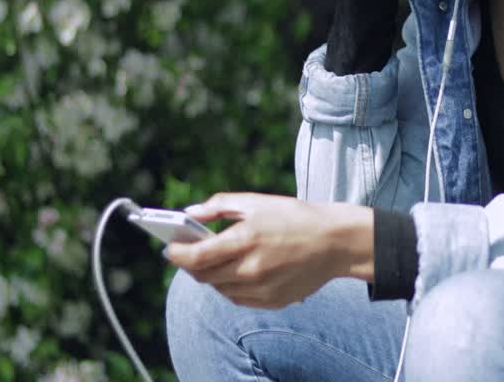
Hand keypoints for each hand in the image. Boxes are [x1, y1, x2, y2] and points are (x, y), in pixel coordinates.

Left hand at [166, 193, 372, 308]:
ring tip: (216, 259)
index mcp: (246, 240)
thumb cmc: (294, 216)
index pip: (196, 258)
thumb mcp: (256, 202)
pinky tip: (237, 270)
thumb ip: (219, 205)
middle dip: (191, 264)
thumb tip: (189, 214)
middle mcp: (251, 269)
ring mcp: (261, 289)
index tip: (169, 247)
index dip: (177, 254)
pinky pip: (237, 298)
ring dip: (211, 275)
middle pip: (203, 276)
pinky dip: (230, 286)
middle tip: (189, 251)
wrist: (335, 242)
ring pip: (219, 289)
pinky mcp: (271, 301)